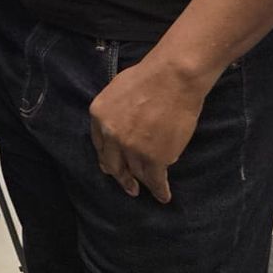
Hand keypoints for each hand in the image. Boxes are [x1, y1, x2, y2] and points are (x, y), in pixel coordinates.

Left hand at [87, 55, 210, 203]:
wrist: (173, 78)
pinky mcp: (154, 157)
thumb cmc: (149, 76)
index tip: (112, 167)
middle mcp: (111, 134)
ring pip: (136, 172)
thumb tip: (120, 124)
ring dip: (142, 183)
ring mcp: (132, 148)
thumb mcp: (117, 90)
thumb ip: (115, 111)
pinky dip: (160, 190)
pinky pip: (155, 179)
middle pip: (113, 163)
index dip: (107, 157)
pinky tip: (163, 195)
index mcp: (99, 115)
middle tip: (129, 186)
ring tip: (149, 190)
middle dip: (121, 177)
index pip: (99, 144)